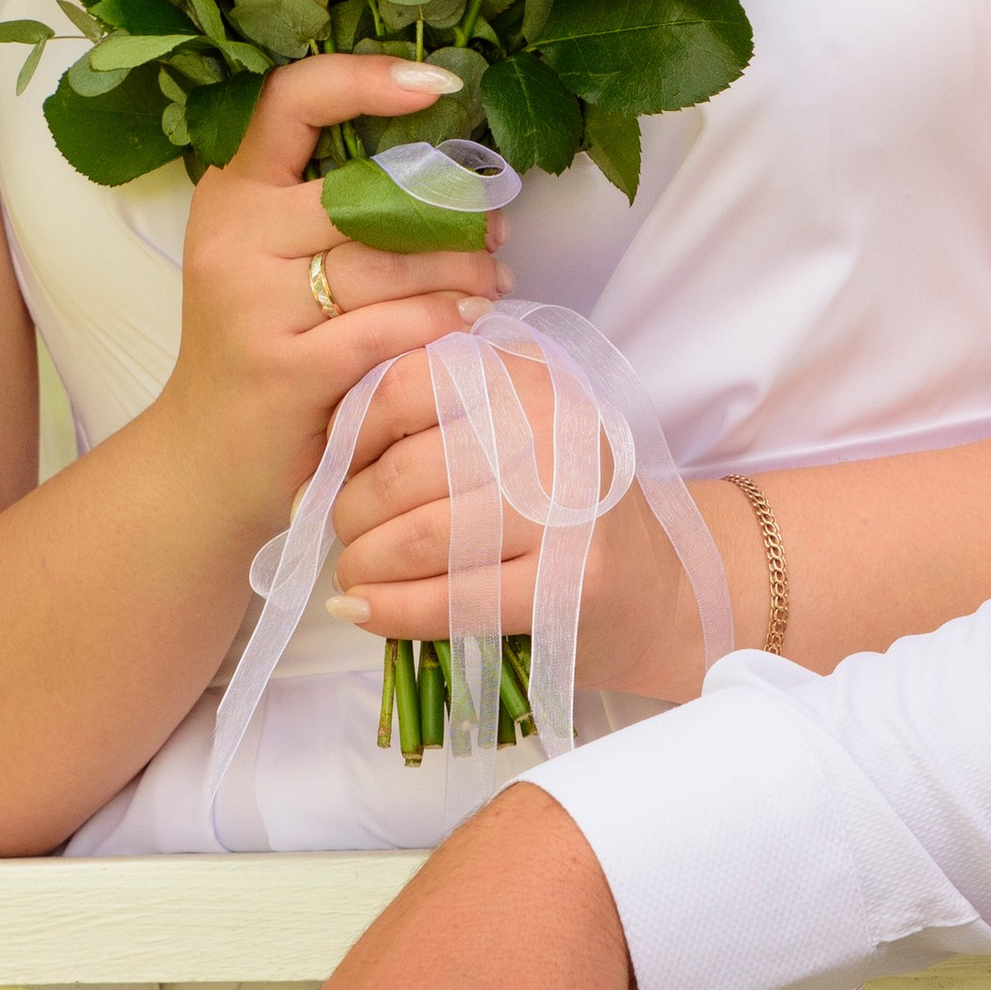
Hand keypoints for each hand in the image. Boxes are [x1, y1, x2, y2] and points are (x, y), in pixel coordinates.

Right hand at [164, 57, 508, 539]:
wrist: (205, 459)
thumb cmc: (260, 345)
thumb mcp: (268, 257)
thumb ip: (330, 207)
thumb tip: (446, 168)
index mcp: (232, 191)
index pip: (291, 100)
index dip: (364, 79)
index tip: (437, 84)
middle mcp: (234, 236)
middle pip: (366, 192)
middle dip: (449, 208)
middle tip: (497, 226)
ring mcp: (253, 304)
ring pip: (386, 261)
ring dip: (461, 269)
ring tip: (496, 280)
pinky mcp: (286, 368)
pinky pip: (387, 328)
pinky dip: (441, 323)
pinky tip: (472, 324)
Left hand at [326, 347, 740, 699]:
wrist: (657, 589)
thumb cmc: (565, 506)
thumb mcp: (522, 425)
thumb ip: (448, 402)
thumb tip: (332, 414)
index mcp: (531, 379)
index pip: (407, 384)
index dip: (352, 430)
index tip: (334, 466)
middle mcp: (552, 432)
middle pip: (402, 470)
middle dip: (348, 510)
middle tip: (339, 531)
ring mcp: (564, 510)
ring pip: (416, 537)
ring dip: (362, 563)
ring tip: (352, 572)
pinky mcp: (566, 586)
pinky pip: (447, 600)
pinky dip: (390, 610)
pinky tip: (364, 610)